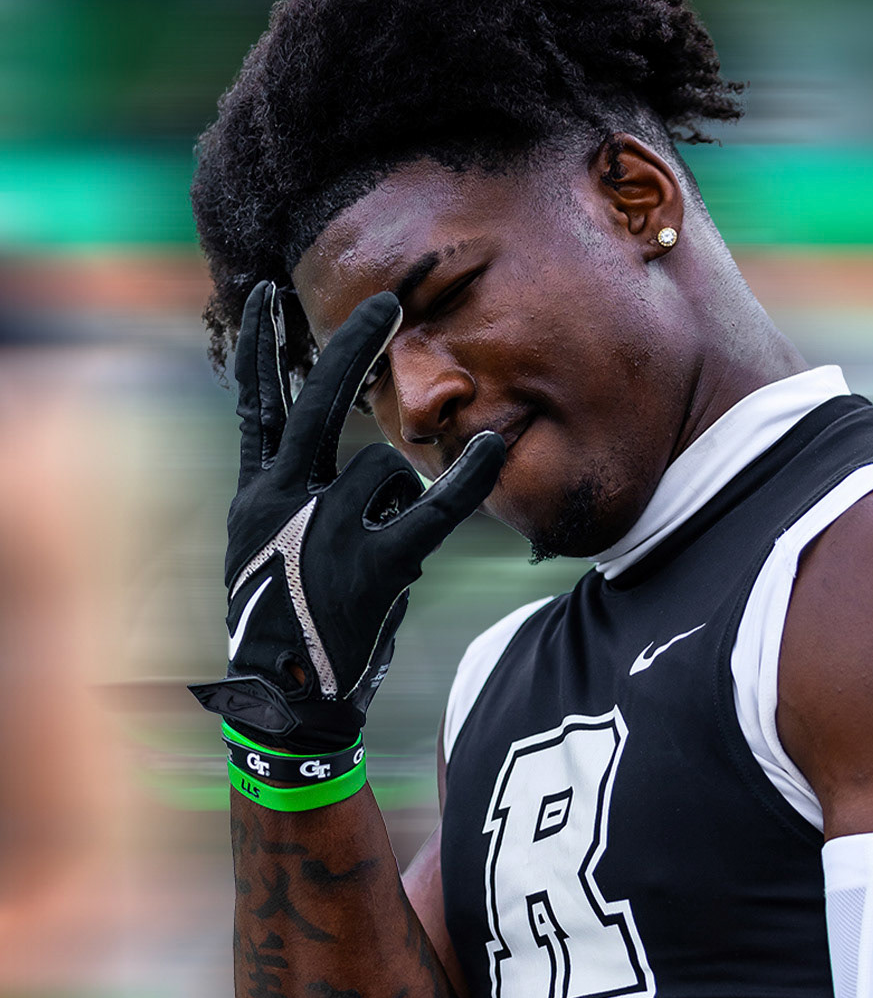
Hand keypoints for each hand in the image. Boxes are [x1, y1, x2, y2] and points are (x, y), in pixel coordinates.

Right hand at [189, 281, 504, 748]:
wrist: (286, 702)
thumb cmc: (294, 623)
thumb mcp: (272, 552)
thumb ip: (304, 498)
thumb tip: (377, 462)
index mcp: (254, 496)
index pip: (255, 406)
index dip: (258, 348)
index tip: (262, 295)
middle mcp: (280, 503)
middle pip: (316, 404)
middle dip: (352, 347)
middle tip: (388, 300)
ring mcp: (323, 532)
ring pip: (387, 470)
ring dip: (400, 501)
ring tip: (379, 554)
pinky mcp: (370, 567)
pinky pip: (431, 510)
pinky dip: (466, 479)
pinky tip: (492, 446)